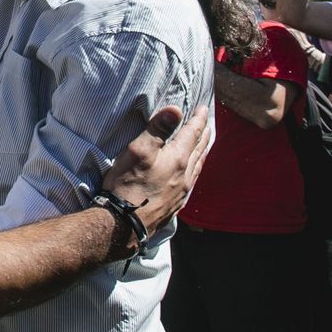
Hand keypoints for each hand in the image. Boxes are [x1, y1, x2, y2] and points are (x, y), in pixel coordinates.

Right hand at [99, 101, 211, 255]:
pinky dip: (195, 169)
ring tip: (203, 145)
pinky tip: (191, 173)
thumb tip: (176, 109)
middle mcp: (185, 175)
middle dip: (204, 134)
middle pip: (199, 150)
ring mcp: (182, 192)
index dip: (199, 118)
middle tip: (208, 123)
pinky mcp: (175, 205)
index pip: (193, 133)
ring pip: (198, 167)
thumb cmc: (127, 184)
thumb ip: (158, 129)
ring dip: (202, 152)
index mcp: (178, 159)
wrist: (123, 223)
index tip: (204, 107)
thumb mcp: (139, 150)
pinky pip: (192, 182)